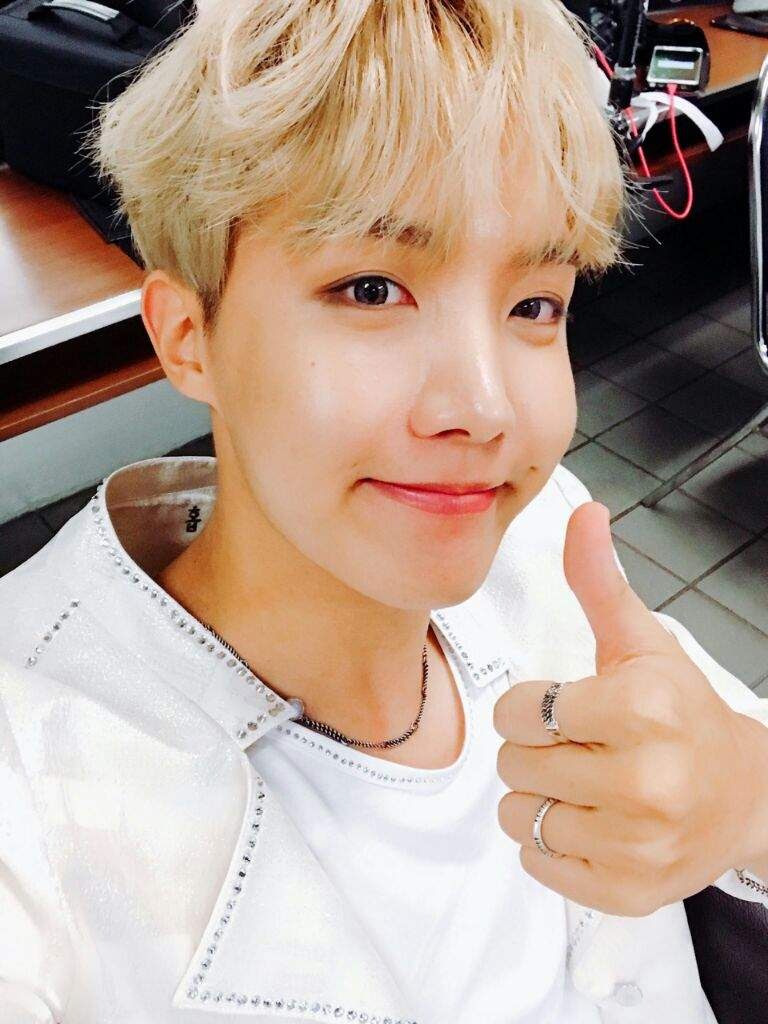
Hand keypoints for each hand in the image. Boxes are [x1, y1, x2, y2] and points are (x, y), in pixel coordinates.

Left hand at [493, 500, 762, 917]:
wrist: (741, 795)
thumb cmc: (681, 711)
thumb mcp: (641, 641)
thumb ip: (600, 581)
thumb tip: (583, 513)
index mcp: (642, 708)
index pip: (516, 710)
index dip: (526, 705)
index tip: (558, 706)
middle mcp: (645, 781)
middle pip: (513, 764)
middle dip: (531, 749)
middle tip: (574, 745)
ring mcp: (637, 844)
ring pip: (517, 817)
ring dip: (535, 797)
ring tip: (578, 783)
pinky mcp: (626, 891)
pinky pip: (538, 865)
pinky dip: (549, 844)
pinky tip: (589, 820)